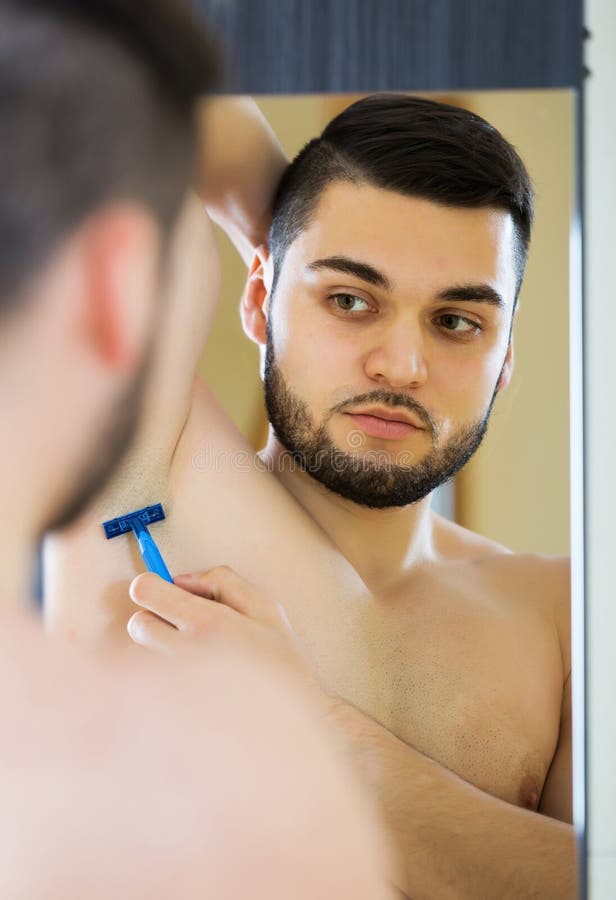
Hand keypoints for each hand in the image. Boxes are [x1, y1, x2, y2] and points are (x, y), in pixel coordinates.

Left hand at [127, 566, 322, 699]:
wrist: (289, 725)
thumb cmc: (279, 662)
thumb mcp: (265, 607)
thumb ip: (221, 580)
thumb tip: (179, 579)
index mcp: (208, 624)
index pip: (145, 591)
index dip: (151, 587)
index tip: (162, 595)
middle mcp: (186, 655)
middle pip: (136, 625)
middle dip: (153, 621)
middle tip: (181, 629)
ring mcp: (175, 688)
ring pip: (143, 657)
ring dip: (161, 653)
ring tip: (195, 662)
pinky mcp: (170, 713)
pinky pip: (152, 687)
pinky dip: (165, 683)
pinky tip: (195, 687)